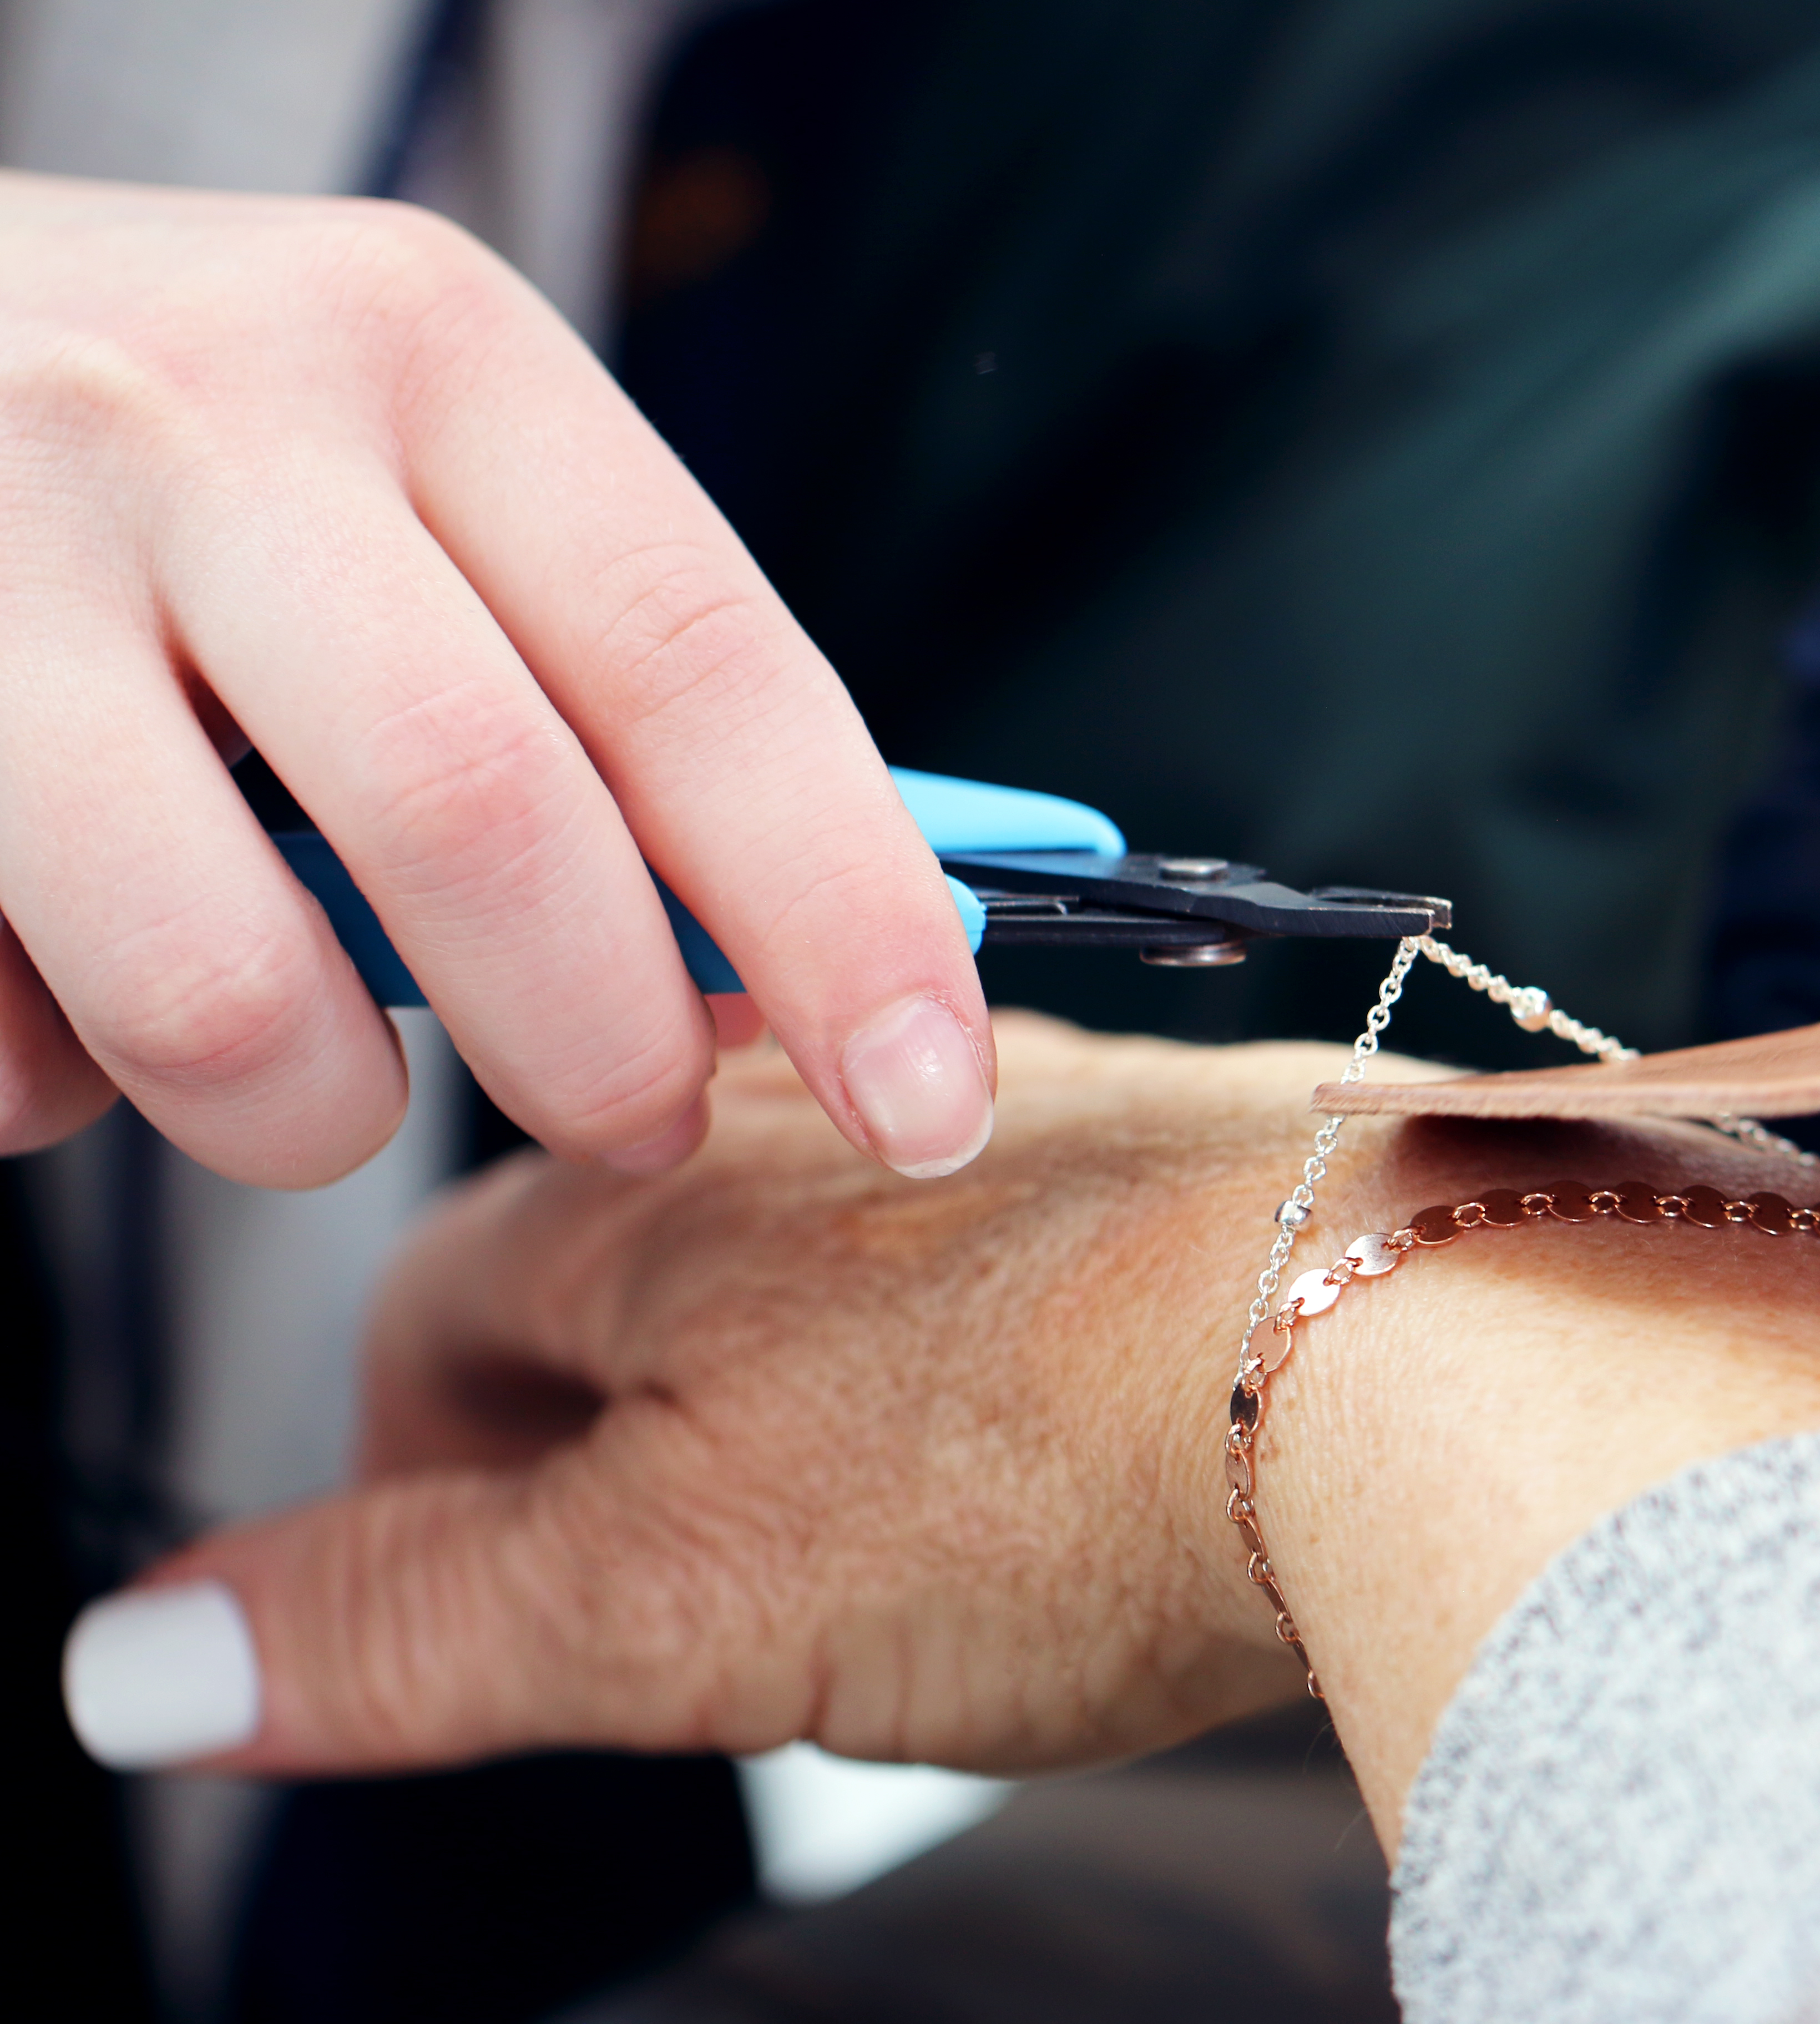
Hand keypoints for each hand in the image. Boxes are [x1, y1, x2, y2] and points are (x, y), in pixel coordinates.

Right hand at [0, 173, 990, 1184]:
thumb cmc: (188, 451)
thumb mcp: (418, 476)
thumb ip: (601, 691)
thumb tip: (793, 971)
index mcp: (434, 355)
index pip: (706, 672)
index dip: (842, 913)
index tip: (935, 1095)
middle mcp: (211, 416)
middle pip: (487, 823)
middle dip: (602, 1045)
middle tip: (633, 1116)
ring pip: (229, 988)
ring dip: (313, 1113)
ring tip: (314, 1074)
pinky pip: (8, 1039)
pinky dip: (64, 1083)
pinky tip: (61, 969)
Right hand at [61, 1017, 1819, 1848]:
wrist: (1430, 1347)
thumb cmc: (1073, 1446)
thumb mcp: (667, 1596)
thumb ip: (403, 1622)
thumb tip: (143, 1667)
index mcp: (670, 1193)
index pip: (444, 1302)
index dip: (409, 1463)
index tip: (424, 1580)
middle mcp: (849, 1112)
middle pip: (642, 1259)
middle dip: (600, 1415)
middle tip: (622, 1572)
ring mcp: (1037, 1121)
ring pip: (846, 1249)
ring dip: (808, 1376)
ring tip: (845, 1524)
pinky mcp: (1202, 1167)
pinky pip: (1033, 1255)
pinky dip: (1001, 1354)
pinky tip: (1060, 1441)